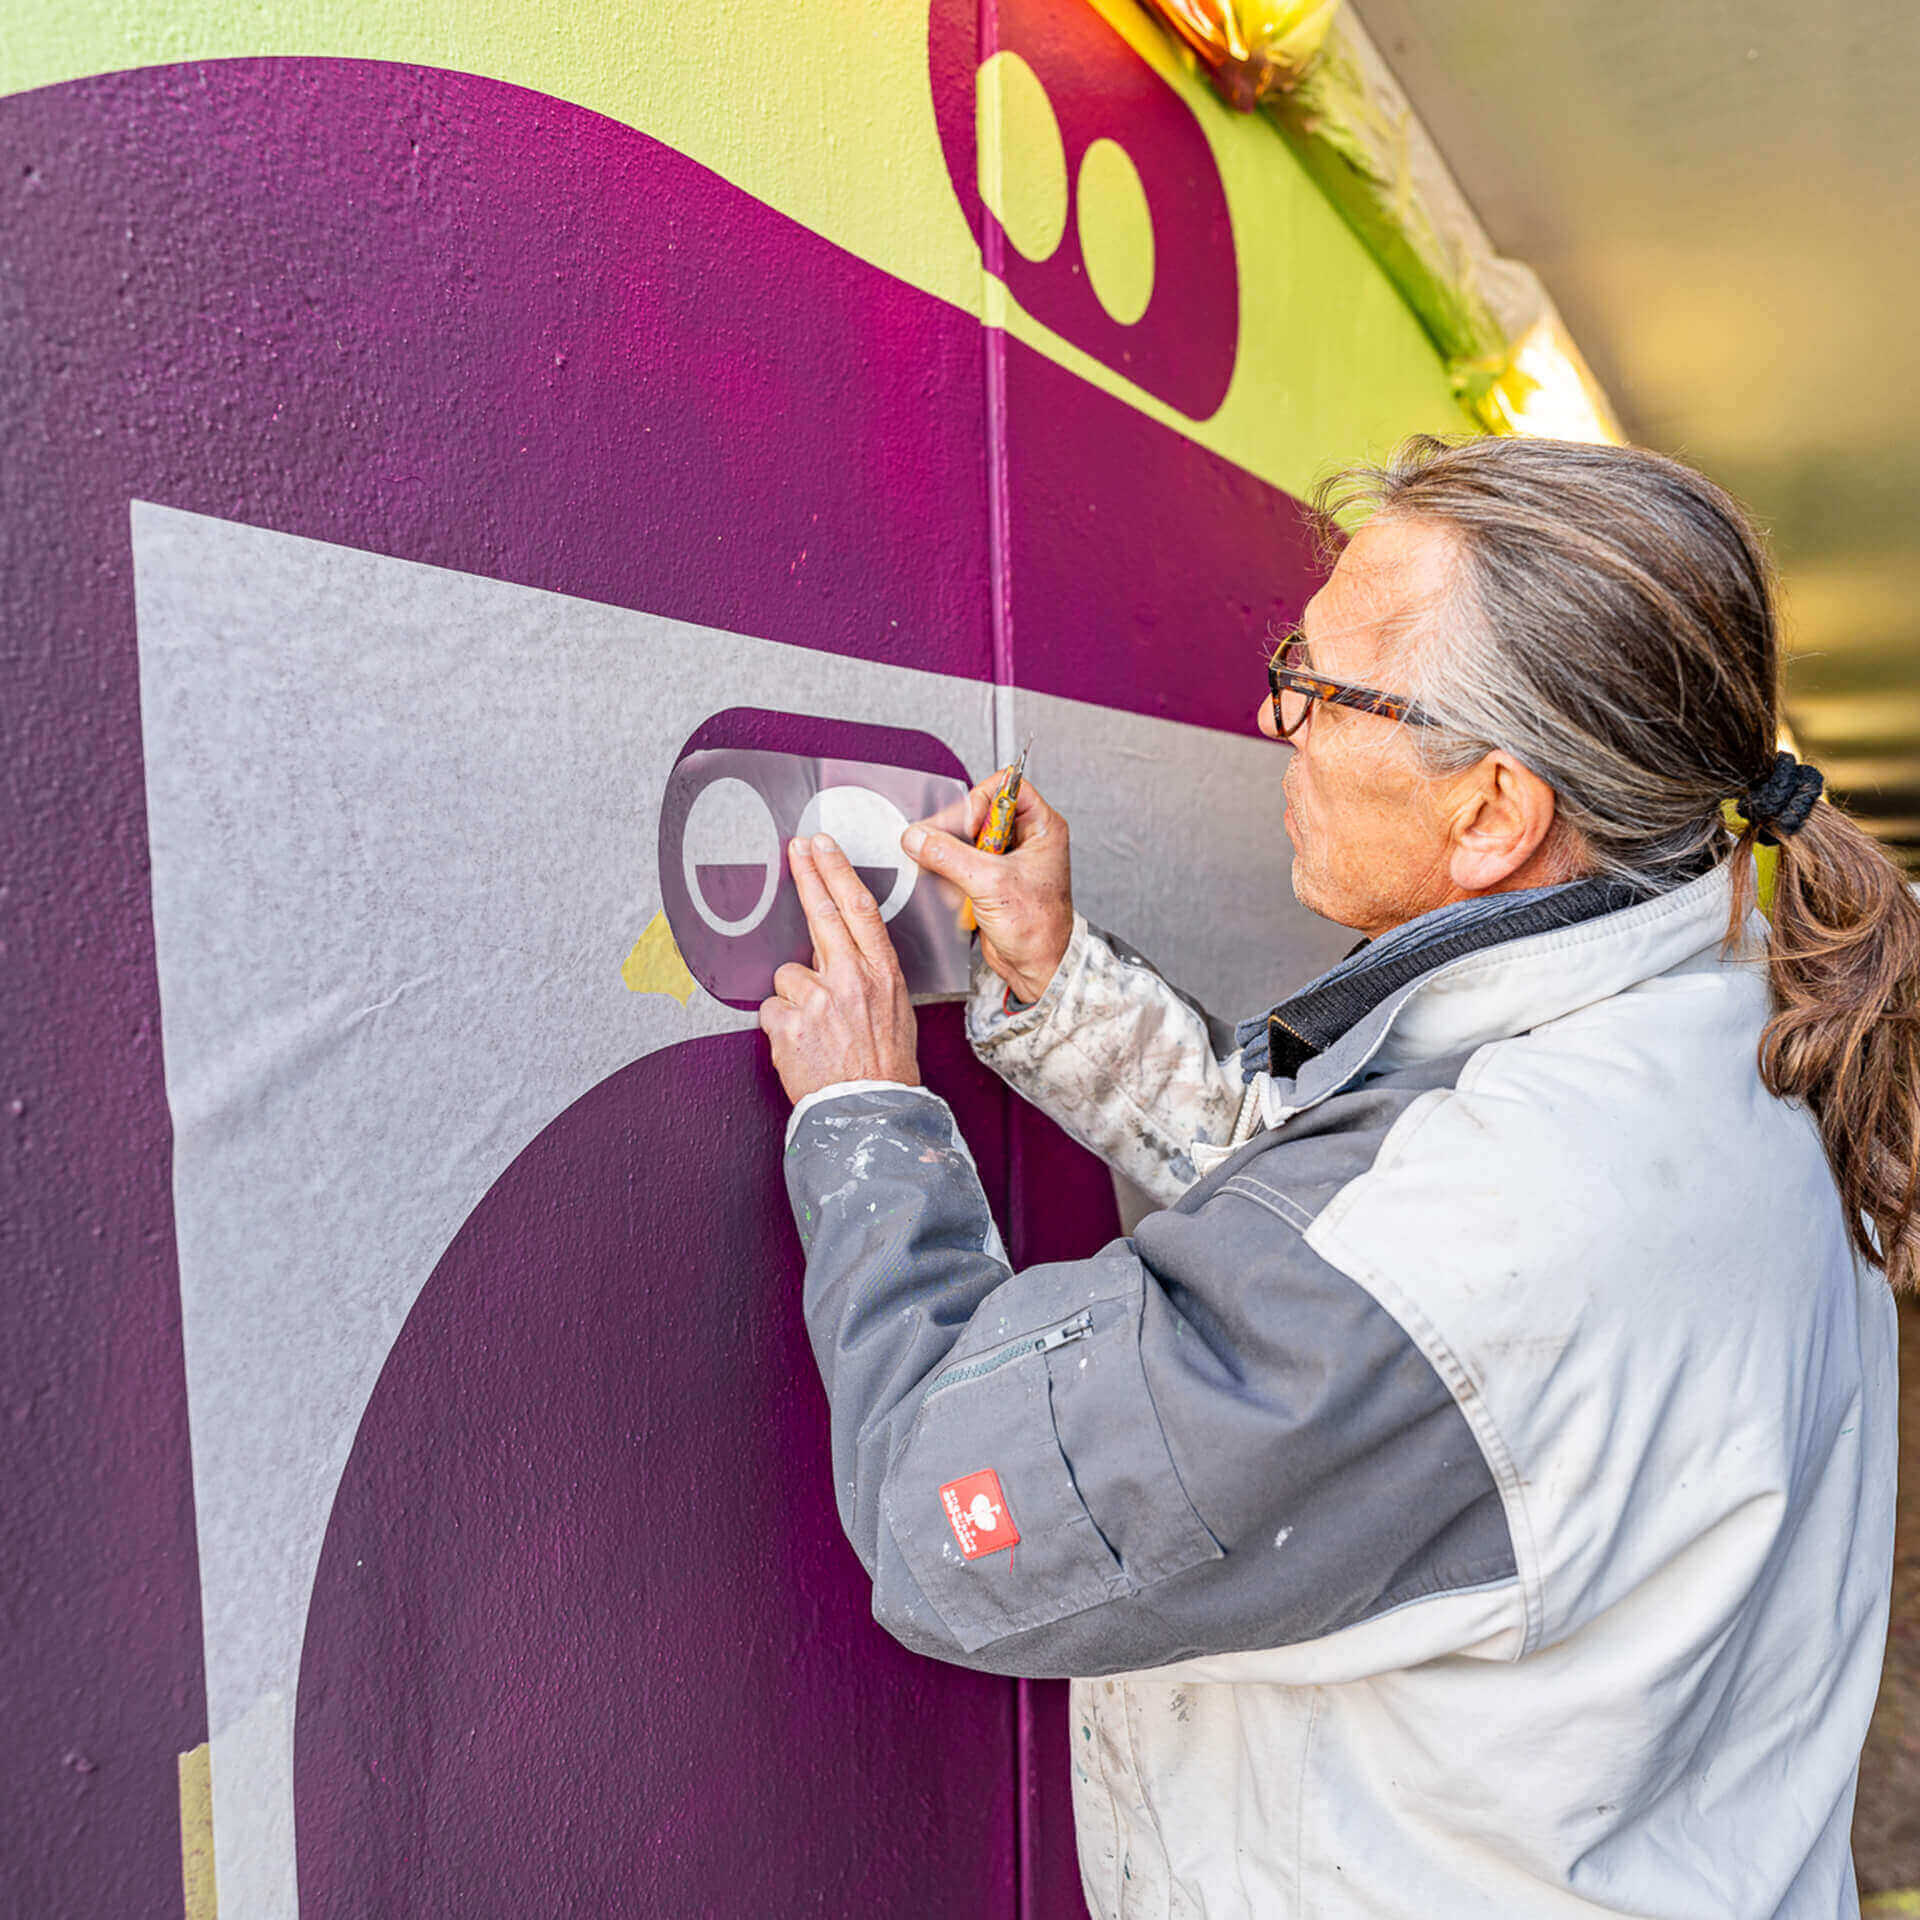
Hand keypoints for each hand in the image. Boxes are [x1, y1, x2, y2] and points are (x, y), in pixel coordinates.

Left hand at [759, 834, 920, 1104]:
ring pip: (788, 975)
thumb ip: (867, 973)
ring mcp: (819, 1001)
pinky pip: (771, 1009)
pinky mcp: (790, 1024)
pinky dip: (781, 1025)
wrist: (870, 1111)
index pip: (858, 909)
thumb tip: (836, 950)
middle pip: (823, 913)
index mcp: (881, 973)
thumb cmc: (884, 1062)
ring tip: (816, 1029)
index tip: (822, 847)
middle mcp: (852, 979)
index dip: (837, 872)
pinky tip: (801, 1044)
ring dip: (794, 997)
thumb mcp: (894, 1008)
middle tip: (795, 848)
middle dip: (808, 874)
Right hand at [901, 772, 1073, 1004]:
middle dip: (957, 832)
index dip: (981, 801)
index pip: (1007, 787)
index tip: (967, 825)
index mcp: (1042, 828)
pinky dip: (951, 874)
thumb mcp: (991, 884)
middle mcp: (1026, 838)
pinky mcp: (990, 877)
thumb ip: (950, 856)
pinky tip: (955, 893)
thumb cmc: (1038, 929)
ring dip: (952, 856)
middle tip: (940, 848)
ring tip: (951, 876)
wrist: (1036, 967)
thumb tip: (918, 838)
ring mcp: (1007, 858)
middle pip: (980, 811)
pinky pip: (961, 861)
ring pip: (966, 837)